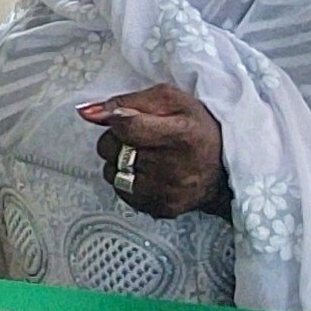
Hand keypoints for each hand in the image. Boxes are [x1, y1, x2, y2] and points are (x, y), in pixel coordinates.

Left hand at [84, 85, 229, 219]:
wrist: (223, 170)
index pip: (126, 126)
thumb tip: (87, 113)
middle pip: (113, 149)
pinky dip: (127, 181)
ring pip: (112, 173)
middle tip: (137, 137)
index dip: (115, 119)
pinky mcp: (162, 209)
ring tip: (141, 155)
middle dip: (116, 139)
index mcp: (181, 134)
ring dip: (118, 161)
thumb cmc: (196, 128)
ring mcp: (168, 192)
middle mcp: (175, 168)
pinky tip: (145, 173)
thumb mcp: (171, 100)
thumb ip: (127, 101)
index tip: (120, 118)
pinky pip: (122, 193)